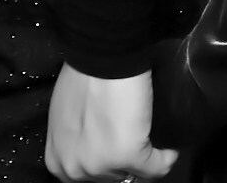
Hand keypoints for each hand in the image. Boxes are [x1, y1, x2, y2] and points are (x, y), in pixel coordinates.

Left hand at [44, 65, 176, 179]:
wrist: (103, 56)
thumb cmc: (85, 76)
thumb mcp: (68, 117)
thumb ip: (78, 137)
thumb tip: (98, 140)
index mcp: (57, 161)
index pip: (91, 174)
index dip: (109, 158)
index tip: (121, 144)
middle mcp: (75, 170)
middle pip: (113, 176)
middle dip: (126, 157)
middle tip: (136, 135)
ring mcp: (100, 167)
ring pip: (135, 173)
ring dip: (146, 154)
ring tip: (149, 132)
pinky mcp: (127, 156)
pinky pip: (158, 166)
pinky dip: (168, 155)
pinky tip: (168, 142)